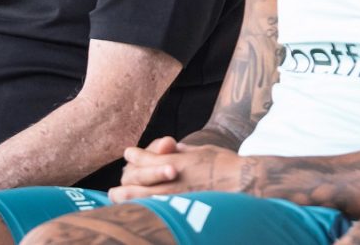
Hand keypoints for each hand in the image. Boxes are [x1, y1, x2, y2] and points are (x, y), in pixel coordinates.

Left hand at [110, 142, 249, 201]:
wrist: (243, 182)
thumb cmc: (225, 164)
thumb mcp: (201, 151)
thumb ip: (182, 152)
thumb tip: (170, 150)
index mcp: (175, 161)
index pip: (146, 158)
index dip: (135, 155)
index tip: (129, 153)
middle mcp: (170, 179)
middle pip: (137, 178)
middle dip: (126, 179)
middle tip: (116, 187)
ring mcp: (173, 197)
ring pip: (141, 198)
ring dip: (127, 197)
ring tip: (117, 199)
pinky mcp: (181, 210)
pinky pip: (156, 210)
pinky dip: (143, 208)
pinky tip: (138, 211)